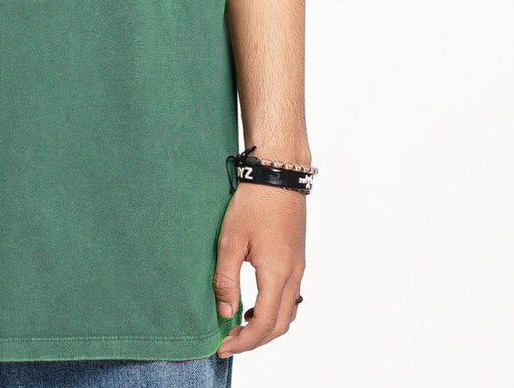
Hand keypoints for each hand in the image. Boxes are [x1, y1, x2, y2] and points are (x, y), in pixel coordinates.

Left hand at [212, 182, 305, 357]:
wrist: (278, 175)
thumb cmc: (253, 203)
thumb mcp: (230, 240)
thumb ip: (226, 279)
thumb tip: (225, 313)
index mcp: (277, 273)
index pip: (264, 324)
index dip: (243, 341)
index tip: (222, 347)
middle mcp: (293, 275)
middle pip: (280, 325)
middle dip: (255, 340)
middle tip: (229, 342)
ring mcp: (298, 267)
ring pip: (288, 312)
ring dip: (266, 326)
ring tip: (239, 327)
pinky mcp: (297, 258)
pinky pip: (290, 296)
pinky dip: (273, 309)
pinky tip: (254, 303)